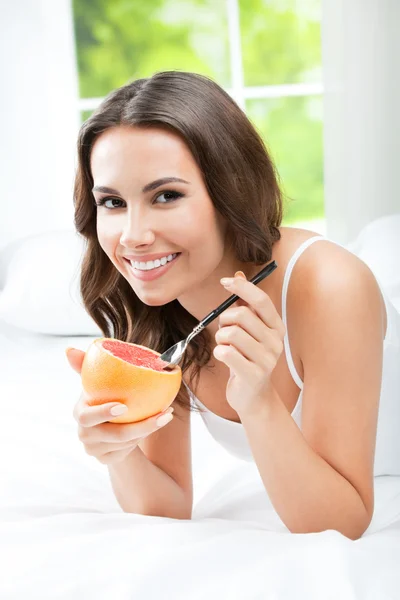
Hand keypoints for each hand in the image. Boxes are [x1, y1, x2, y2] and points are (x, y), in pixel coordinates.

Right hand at [66, 348, 173, 464]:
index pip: (87, 416)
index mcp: (79, 412)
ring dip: (148, 429)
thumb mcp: (97, 381)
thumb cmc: (104, 396)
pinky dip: (143, 438)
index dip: (104, 413)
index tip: (124, 406)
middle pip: (113, 435)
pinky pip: (128, 451)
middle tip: (162, 414)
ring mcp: (94, 449)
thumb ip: (86, 364)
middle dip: (139, 426)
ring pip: (126, 443)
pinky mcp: (106, 459)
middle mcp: (84, 433)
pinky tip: (157, 424)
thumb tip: (69, 349)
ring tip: (166, 414)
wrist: (107, 424)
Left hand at [213, 271, 285, 416]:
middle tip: (223, 332)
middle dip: (224, 320)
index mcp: (276, 326)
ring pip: (231, 334)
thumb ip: (245, 303)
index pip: (261, 300)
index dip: (242, 287)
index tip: (224, 281)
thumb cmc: (248, 358)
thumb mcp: (249, 329)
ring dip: (220, 338)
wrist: (253, 395)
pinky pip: (227, 353)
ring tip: (225, 346)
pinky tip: (224, 357)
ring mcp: (267, 359)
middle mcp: (276, 341)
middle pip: (241, 316)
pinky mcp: (254, 375)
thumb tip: (238, 273)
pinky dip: (219, 352)